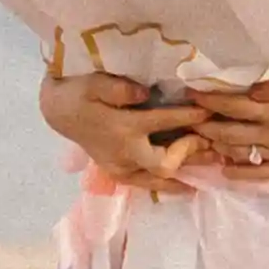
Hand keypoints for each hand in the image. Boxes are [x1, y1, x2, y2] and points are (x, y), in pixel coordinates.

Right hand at [42, 75, 206, 191]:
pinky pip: (147, 185)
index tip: (208, 111)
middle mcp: (123, 153)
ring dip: (185, 174)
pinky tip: (187, 186)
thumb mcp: (92, 82)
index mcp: (120, 128)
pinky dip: (167, 186)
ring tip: (209, 168)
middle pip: (164, 163)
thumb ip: (117, 87)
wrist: (57, 112)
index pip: (161, 123)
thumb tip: (144, 92)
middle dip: (189, 152)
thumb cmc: (77, 92)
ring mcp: (120, 167)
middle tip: (210, 142)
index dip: (187, 117)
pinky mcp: (118, 173)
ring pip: (158, 180)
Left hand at [187, 39, 268, 176]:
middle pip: (229, 130)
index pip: (231, 105)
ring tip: (199, 137)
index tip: (191, 92)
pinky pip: (263, 173)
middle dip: (205, 123)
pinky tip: (226, 169)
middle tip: (186, 117)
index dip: (209, 99)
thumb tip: (248, 89)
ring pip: (241, 150)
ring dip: (217, 144)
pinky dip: (242, 172)